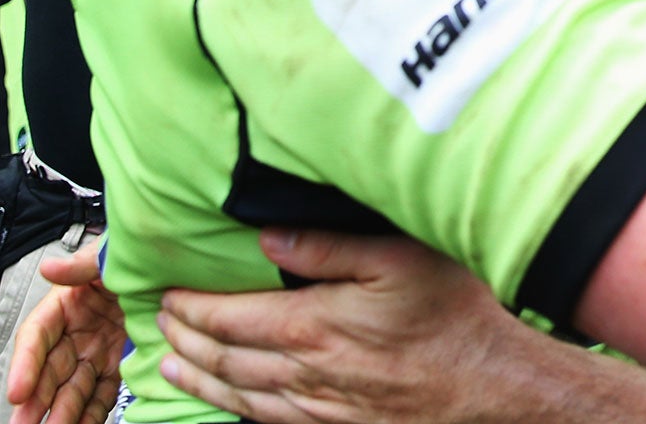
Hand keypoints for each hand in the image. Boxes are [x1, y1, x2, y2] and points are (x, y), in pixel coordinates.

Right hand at [6, 241, 124, 423]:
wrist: (165, 270)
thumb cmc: (130, 260)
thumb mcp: (107, 257)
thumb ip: (81, 265)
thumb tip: (49, 267)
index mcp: (62, 307)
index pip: (36, 338)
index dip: (25, 365)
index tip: (17, 392)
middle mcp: (72, 336)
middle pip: (49, 372)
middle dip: (35, 401)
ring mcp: (92, 355)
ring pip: (71, 391)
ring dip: (61, 414)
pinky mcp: (113, 369)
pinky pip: (100, 396)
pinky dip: (91, 416)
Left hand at [158, 230, 524, 423]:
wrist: (487, 383)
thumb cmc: (450, 313)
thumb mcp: (398, 256)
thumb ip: (327, 246)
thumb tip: (267, 239)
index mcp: (312, 325)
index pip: (227, 317)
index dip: (190, 306)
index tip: (165, 292)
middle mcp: (304, 371)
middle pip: (222, 358)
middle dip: (182, 340)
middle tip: (158, 322)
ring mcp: (317, 406)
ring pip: (235, 395)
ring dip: (197, 378)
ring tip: (170, 365)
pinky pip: (266, 421)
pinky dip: (232, 409)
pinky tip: (225, 402)